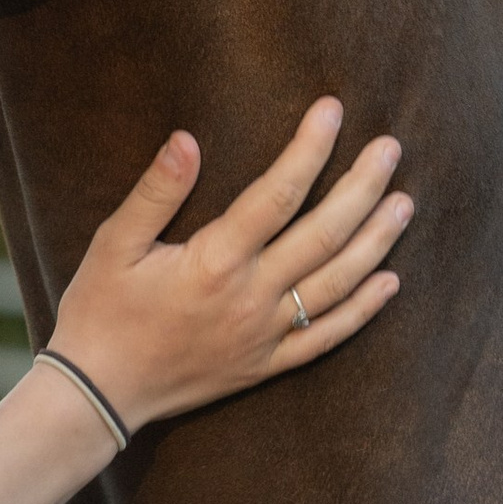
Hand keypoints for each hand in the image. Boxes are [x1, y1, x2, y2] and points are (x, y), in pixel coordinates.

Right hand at [47, 101, 407, 432]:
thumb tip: (186, 139)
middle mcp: (250, 298)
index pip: (278, 194)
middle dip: (362, 188)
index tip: (333, 110)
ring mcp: (263, 335)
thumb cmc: (99, 311)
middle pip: (324, 235)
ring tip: (404, 203)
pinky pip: (325, 339)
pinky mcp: (265, 366)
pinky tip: (390, 282)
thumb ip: (155, 192)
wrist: (98, 394)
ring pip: (337, 284)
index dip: (309, 149)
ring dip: (375, 242)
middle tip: (391, 149)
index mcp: (214, 262)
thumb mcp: (113, 244)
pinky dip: (363, 311)